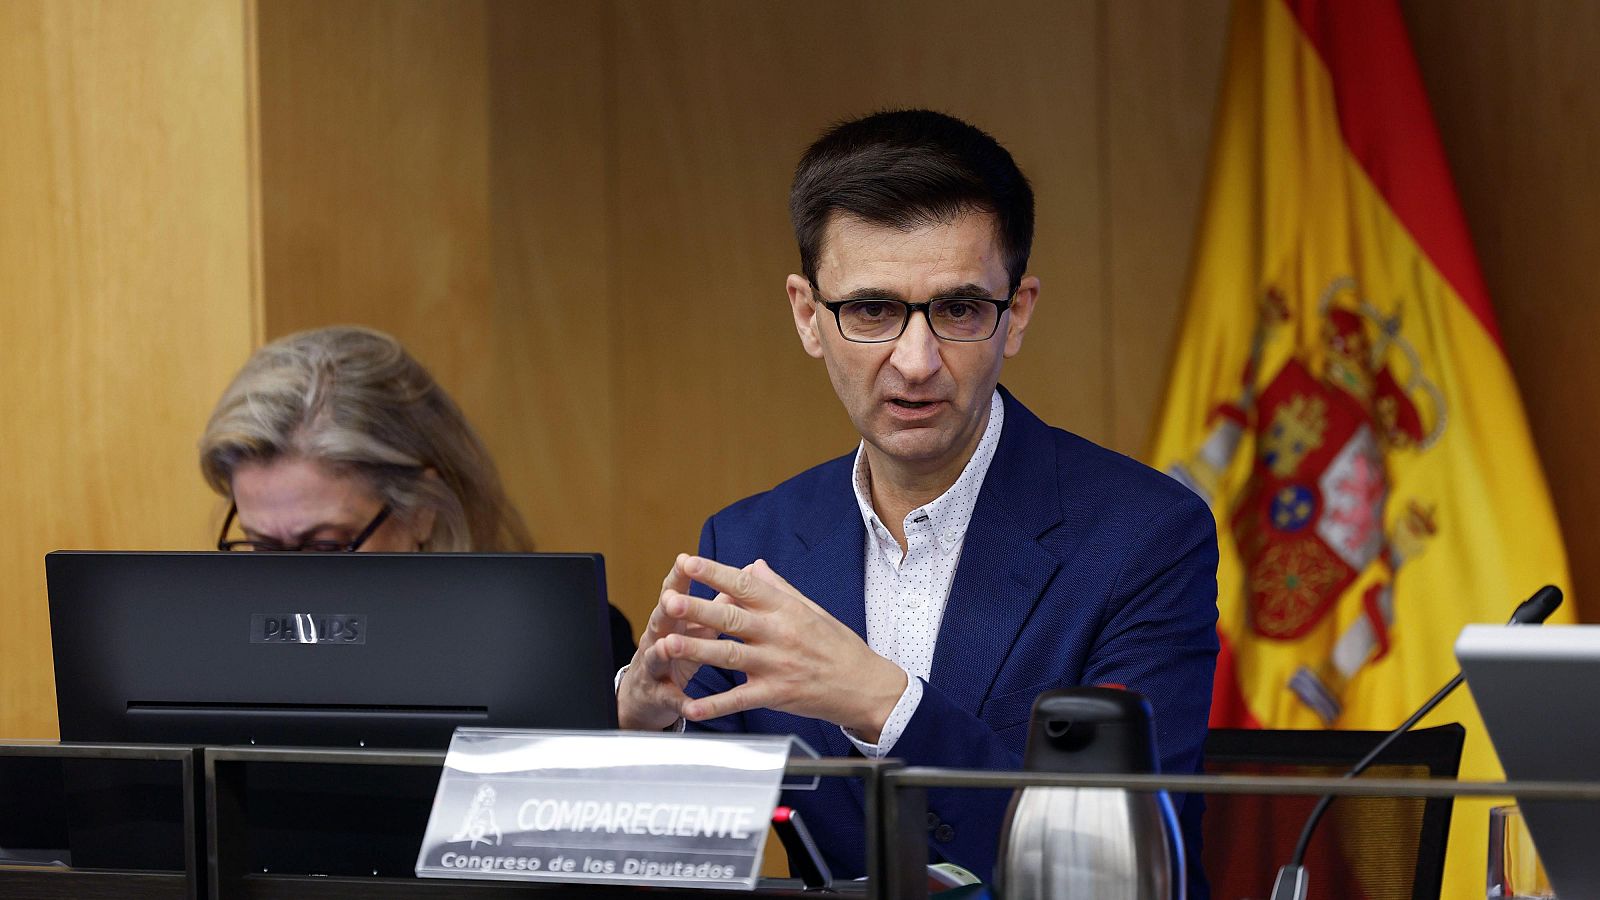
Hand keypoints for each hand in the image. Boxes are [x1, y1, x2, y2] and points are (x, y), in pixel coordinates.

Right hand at [617, 554, 725, 730]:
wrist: (647, 694)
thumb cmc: (679, 651)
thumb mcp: (697, 626)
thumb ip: (718, 602)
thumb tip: (743, 574)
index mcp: (673, 619)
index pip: (674, 593)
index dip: (679, 577)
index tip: (685, 559)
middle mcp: (658, 639)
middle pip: (660, 621)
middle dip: (665, 610)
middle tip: (672, 600)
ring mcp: (655, 668)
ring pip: (656, 657)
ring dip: (661, 651)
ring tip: (666, 646)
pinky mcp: (659, 696)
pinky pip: (670, 699)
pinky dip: (679, 702)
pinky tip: (689, 705)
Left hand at [654, 556, 907, 740]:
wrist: (866, 686)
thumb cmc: (838, 645)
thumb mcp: (811, 609)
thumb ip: (778, 588)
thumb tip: (751, 566)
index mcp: (786, 609)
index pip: (744, 586)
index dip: (714, 573)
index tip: (687, 562)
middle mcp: (780, 634)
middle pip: (731, 619)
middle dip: (697, 609)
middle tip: (668, 600)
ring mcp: (777, 665)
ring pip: (730, 656)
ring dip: (697, 650)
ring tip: (667, 644)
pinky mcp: (777, 694)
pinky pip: (741, 700)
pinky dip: (715, 705)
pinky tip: (691, 706)